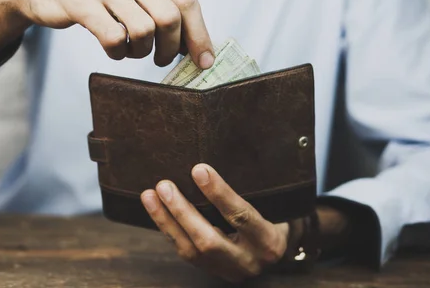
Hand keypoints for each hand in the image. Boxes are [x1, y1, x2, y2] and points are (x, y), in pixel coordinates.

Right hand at [0, 0, 214, 67]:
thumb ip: (162, 5)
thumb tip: (196, 46)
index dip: (199, 34)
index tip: (204, 61)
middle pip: (169, 17)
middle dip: (171, 48)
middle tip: (162, 60)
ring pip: (144, 30)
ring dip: (142, 52)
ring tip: (132, 50)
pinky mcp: (79, 0)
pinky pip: (114, 38)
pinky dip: (119, 53)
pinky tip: (113, 49)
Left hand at [140, 164, 291, 283]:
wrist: (279, 249)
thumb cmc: (277, 216)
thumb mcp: (276, 204)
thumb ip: (254, 189)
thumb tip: (219, 158)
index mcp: (269, 241)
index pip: (241, 216)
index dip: (219, 194)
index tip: (198, 170)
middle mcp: (249, 261)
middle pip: (208, 240)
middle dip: (183, 212)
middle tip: (164, 185)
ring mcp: (228, 270)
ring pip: (190, 250)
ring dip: (167, 221)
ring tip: (150, 195)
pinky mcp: (212, 271)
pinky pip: (185, 252)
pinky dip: (168, 229)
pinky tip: (155, 209)